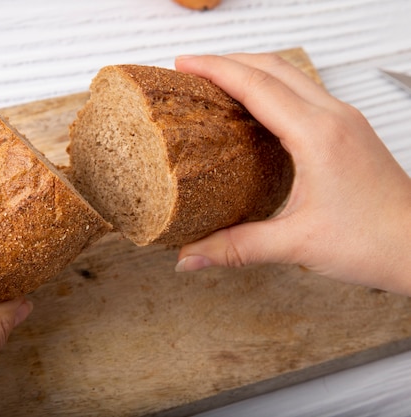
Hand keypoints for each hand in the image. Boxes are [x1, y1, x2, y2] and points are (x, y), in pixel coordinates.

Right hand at [174, 53, 410, 294]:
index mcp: (318, 135)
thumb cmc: (375, 242)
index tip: (183, 64)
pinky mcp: (349, 131)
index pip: (257, 85)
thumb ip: (237, 248)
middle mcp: (334, 117)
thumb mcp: (296, 245)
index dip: (215, 69)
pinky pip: (304, 93)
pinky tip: (256, 109)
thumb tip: (189, 257)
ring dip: (252, 71)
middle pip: (273, 67)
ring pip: (292, 76)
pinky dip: (273, 88)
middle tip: (192, 70)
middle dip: (228, 61)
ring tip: (217, 82)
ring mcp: (345, 121)